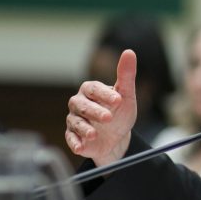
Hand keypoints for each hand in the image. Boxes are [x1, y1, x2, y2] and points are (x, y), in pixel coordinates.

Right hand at [65, 49, 137, 166]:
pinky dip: (75, 143)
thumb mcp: (126, 95)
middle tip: (109, 118)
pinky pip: (71, 139)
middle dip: (95, 111)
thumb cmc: (120, 112)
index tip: (118, 100)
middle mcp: (79, 103)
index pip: (94, 89)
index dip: (105, 94)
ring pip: (75, 122)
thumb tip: (129, 52)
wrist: (118, 137)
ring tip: (94, 134)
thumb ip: (126, 75)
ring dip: (84, 128)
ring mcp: (75, 120)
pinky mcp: (74, 137)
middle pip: (82, 105)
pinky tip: (82, 147)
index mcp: (91, 90)